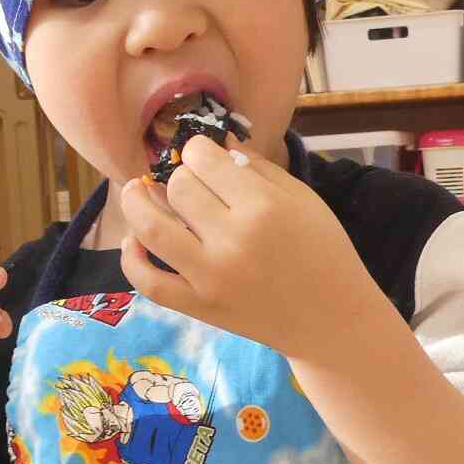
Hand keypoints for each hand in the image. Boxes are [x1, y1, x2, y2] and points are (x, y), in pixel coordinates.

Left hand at [119, 135, 384, 363]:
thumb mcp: (301, 198)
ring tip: (136, 191)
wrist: (331, 319)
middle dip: (180, 176)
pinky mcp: (198, 307)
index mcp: (262, 206)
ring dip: (135, 203)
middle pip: (178, 187)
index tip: (205, 156)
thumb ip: (256, 167)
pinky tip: (133, 240)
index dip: (199, 150)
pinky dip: (132, 259)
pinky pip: (149, 283)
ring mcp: (209, 277)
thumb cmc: (323, 251)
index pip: (203, 159)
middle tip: (190, 182)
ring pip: (150, 228)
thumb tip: (215, 143)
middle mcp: (231, 239)